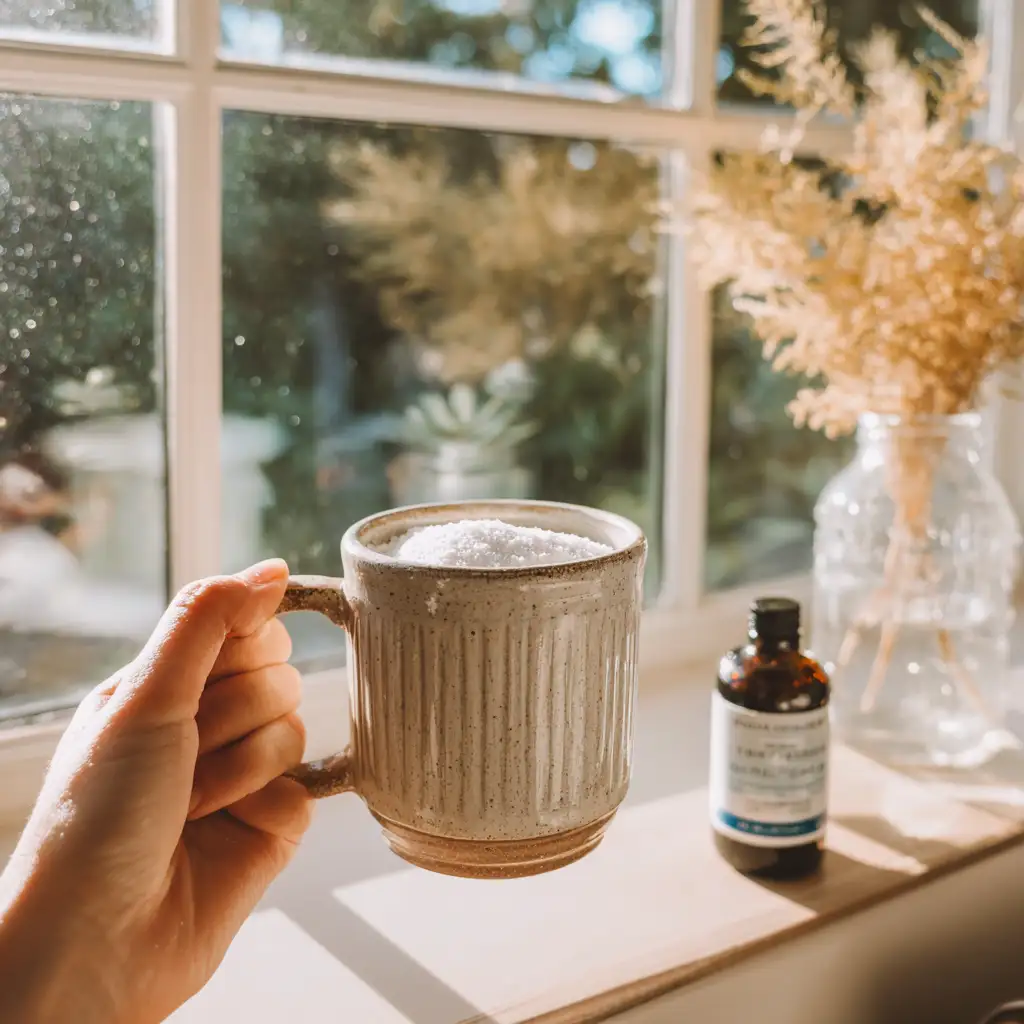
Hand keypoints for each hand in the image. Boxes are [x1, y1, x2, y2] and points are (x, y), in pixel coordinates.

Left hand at [0, 560, 311, 1023]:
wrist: (96, 941)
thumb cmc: (96, 817)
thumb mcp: (144, 696)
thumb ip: (208, 619)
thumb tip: (272, 567)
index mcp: (169, 685)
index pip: (249, 626)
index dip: (241, 646)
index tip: (206, 677)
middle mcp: (207, 725)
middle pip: (278, 674)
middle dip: (232, 714)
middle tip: (184, 754)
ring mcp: (242, 776)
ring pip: (294, 727)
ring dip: (240, 767)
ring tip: (191, 806)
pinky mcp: (271, 827)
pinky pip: (307, 786)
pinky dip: (268, 805)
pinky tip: (228, 829)